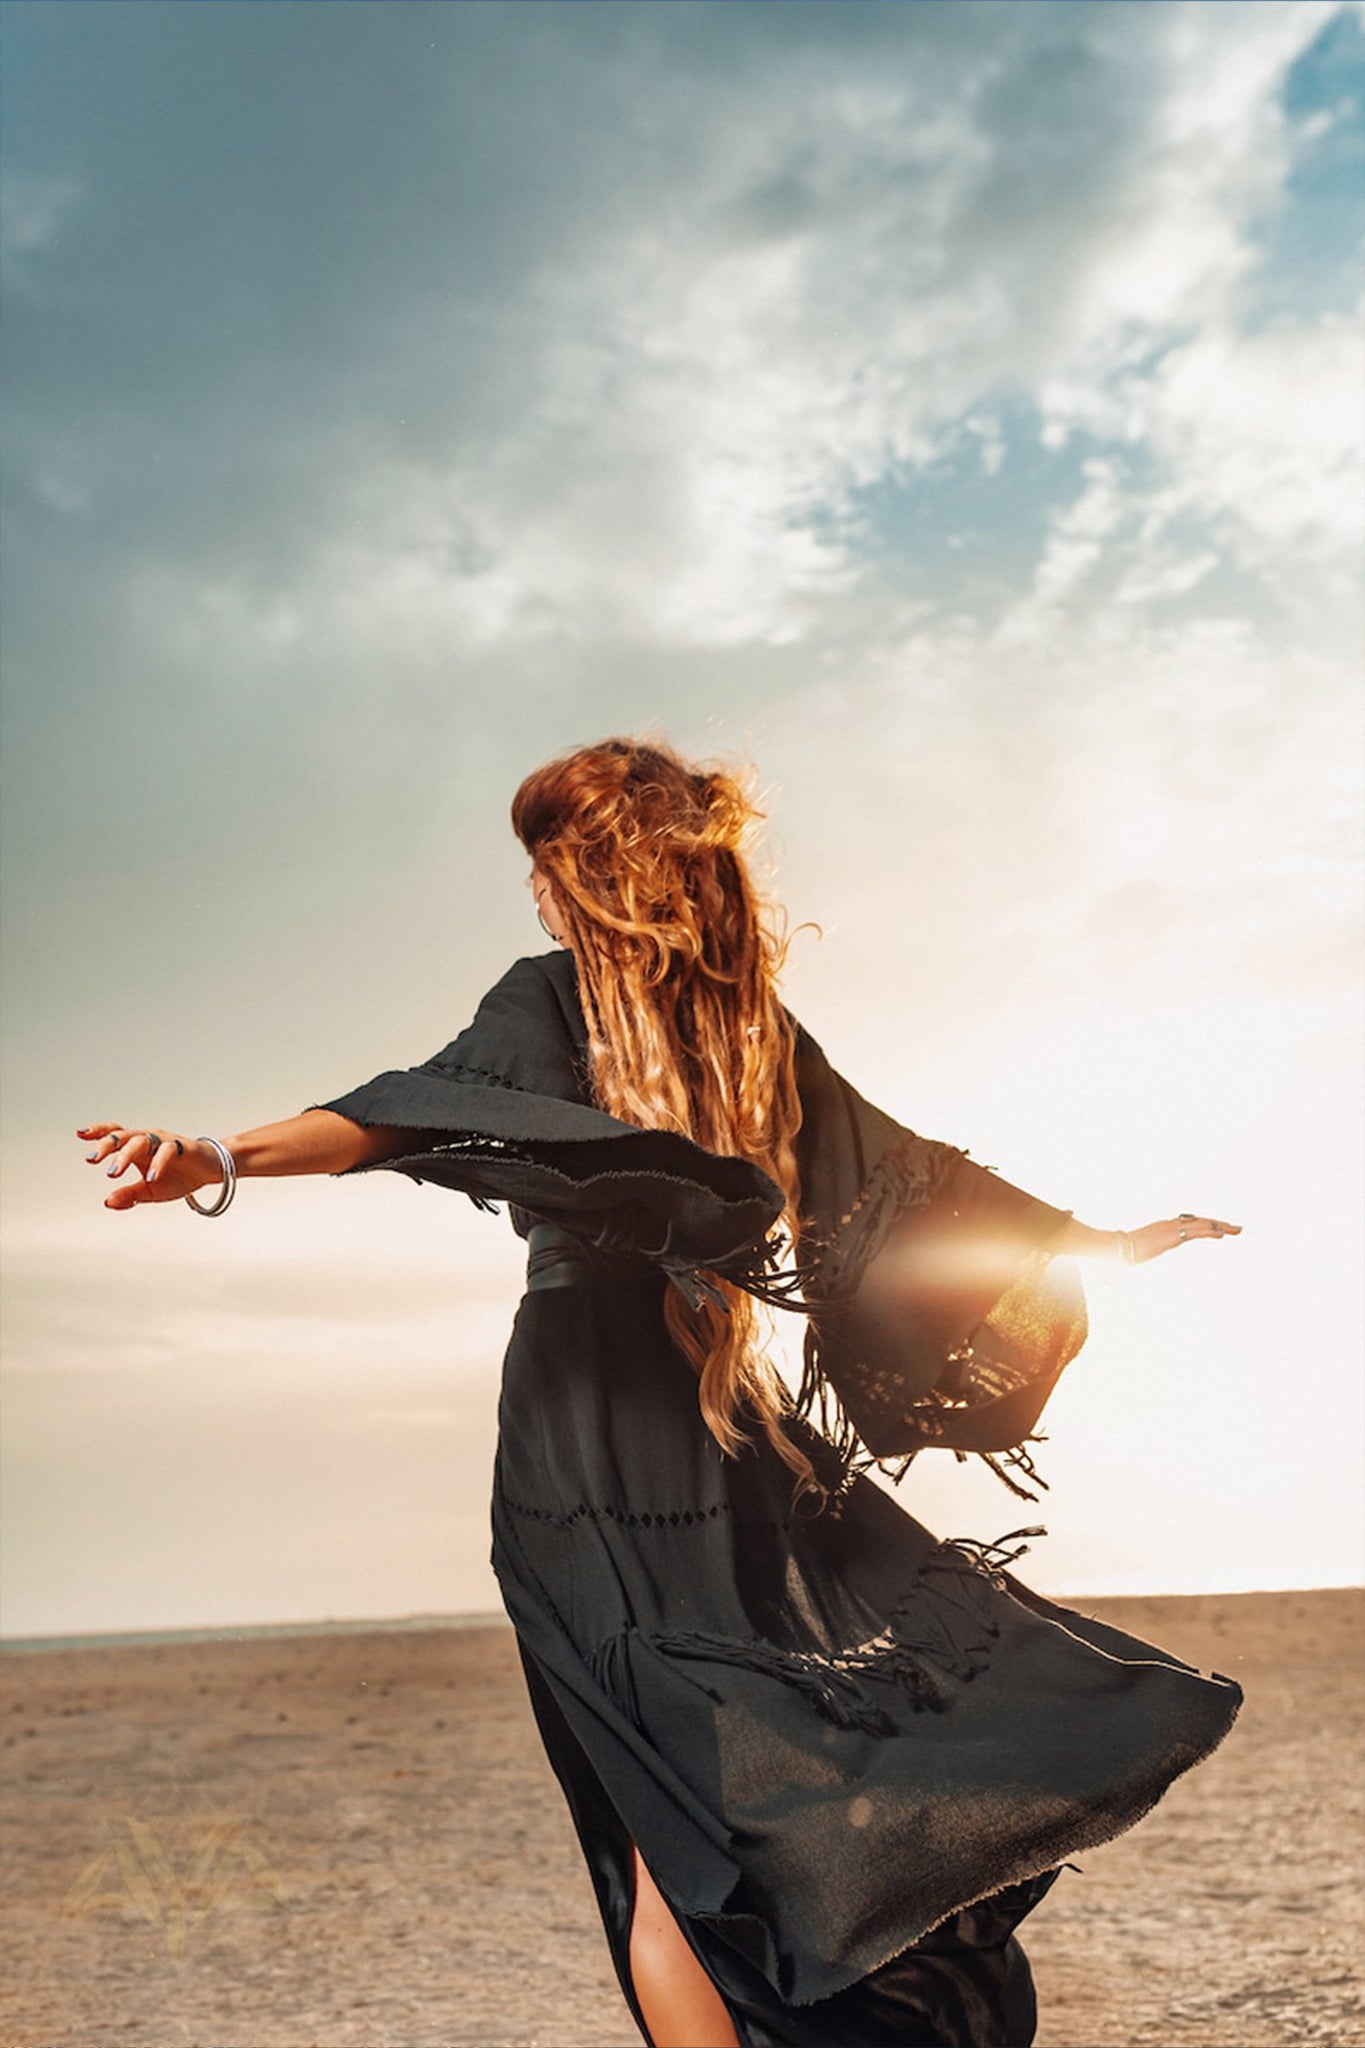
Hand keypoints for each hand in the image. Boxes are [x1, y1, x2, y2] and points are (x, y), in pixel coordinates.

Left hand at [77, 1123, 223, 1211]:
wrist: (211, 1171)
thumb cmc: (178, 1177)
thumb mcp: (150, 1191)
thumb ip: (129, 1195)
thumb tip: (107, 1202)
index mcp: (138, 1148)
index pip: (116, 1134)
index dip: (99, 1132)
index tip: (81, 1134)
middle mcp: (149, 1140)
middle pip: (124, 1135)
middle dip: (106, 1146)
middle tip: (91, 1159)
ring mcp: (165, 1141)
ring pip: (141, 1140)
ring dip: (125, 1155)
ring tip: (113, 1172)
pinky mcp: (183, 1147)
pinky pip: (167, 1151)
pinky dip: (157, 1163)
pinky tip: (150, 1177)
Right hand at [1124, 1214, 1240, 1263]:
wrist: (1115, 1248)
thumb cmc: (1121, 1253)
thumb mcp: (1137, 1254)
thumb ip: (1141, 1255)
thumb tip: (1137, 1264)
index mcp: (1164, 1227)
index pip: (1191, 1223)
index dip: (1207, 1224)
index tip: (1220, 1228)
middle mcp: (1169, 1224)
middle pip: (1200, 1221)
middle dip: (1220, 1224)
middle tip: (1237, 1228)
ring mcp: (1171, 1229)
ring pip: (1202, 1224)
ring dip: (1221, 1227)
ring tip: (1237, 1230)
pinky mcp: (1172, 1236)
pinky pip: (1195, 1232)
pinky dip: (1210, 1231)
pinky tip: (1222, 1234)